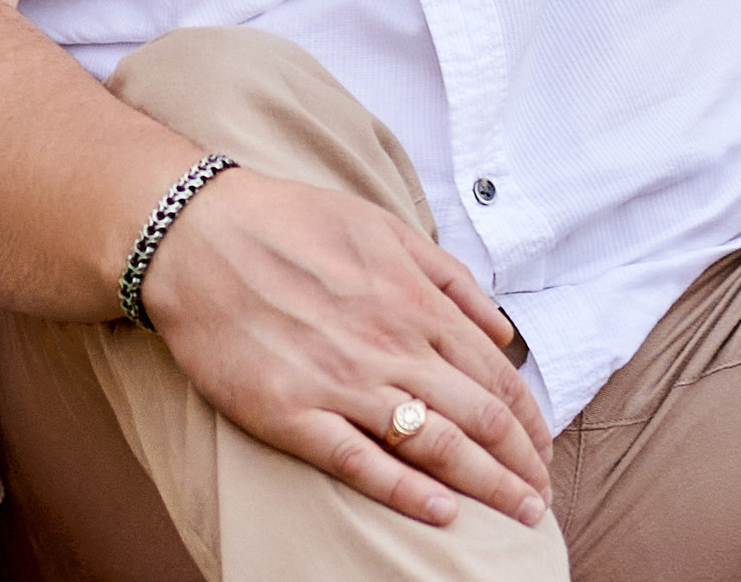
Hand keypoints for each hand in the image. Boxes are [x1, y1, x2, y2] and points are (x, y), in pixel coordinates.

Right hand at [137, 167, 549, 532]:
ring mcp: (343, 382)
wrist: (199, 236)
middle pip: (478, 416)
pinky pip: (362, 462)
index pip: (495, 373)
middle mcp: (390, 344)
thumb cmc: (292, 224)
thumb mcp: (383, 227)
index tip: (542, 450)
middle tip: (540, 498)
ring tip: (519, 515)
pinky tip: (443, 514)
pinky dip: (408, 492)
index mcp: (413, 300)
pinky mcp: (294, 414)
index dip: (528, 419)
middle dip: (521, 463)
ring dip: (488, 485)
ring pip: (436, 445)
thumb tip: (503, 328)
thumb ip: (448, 277)